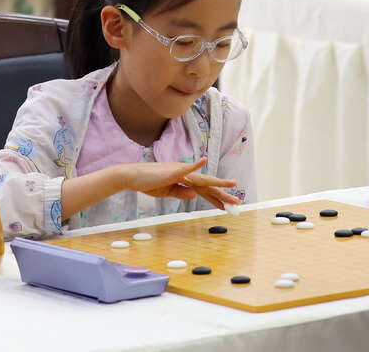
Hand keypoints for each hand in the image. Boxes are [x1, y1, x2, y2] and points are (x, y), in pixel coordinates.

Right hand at [121, 158, 236, 205]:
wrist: (132, 177)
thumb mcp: (166, 192)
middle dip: (222, 195)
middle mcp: (186, 174)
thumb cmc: (148, 182)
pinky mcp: (171, 171)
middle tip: (236, 203)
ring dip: (217, 183)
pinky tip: (204, 161)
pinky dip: (194, 165)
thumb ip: (181, 193)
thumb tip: (195, 196)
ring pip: (202, 179)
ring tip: (232, 185)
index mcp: (184, 180)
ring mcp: (180, 172)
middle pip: (207, 186)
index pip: (204, 191)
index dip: (215, 199)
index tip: (226, 207)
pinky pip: (185, 168)